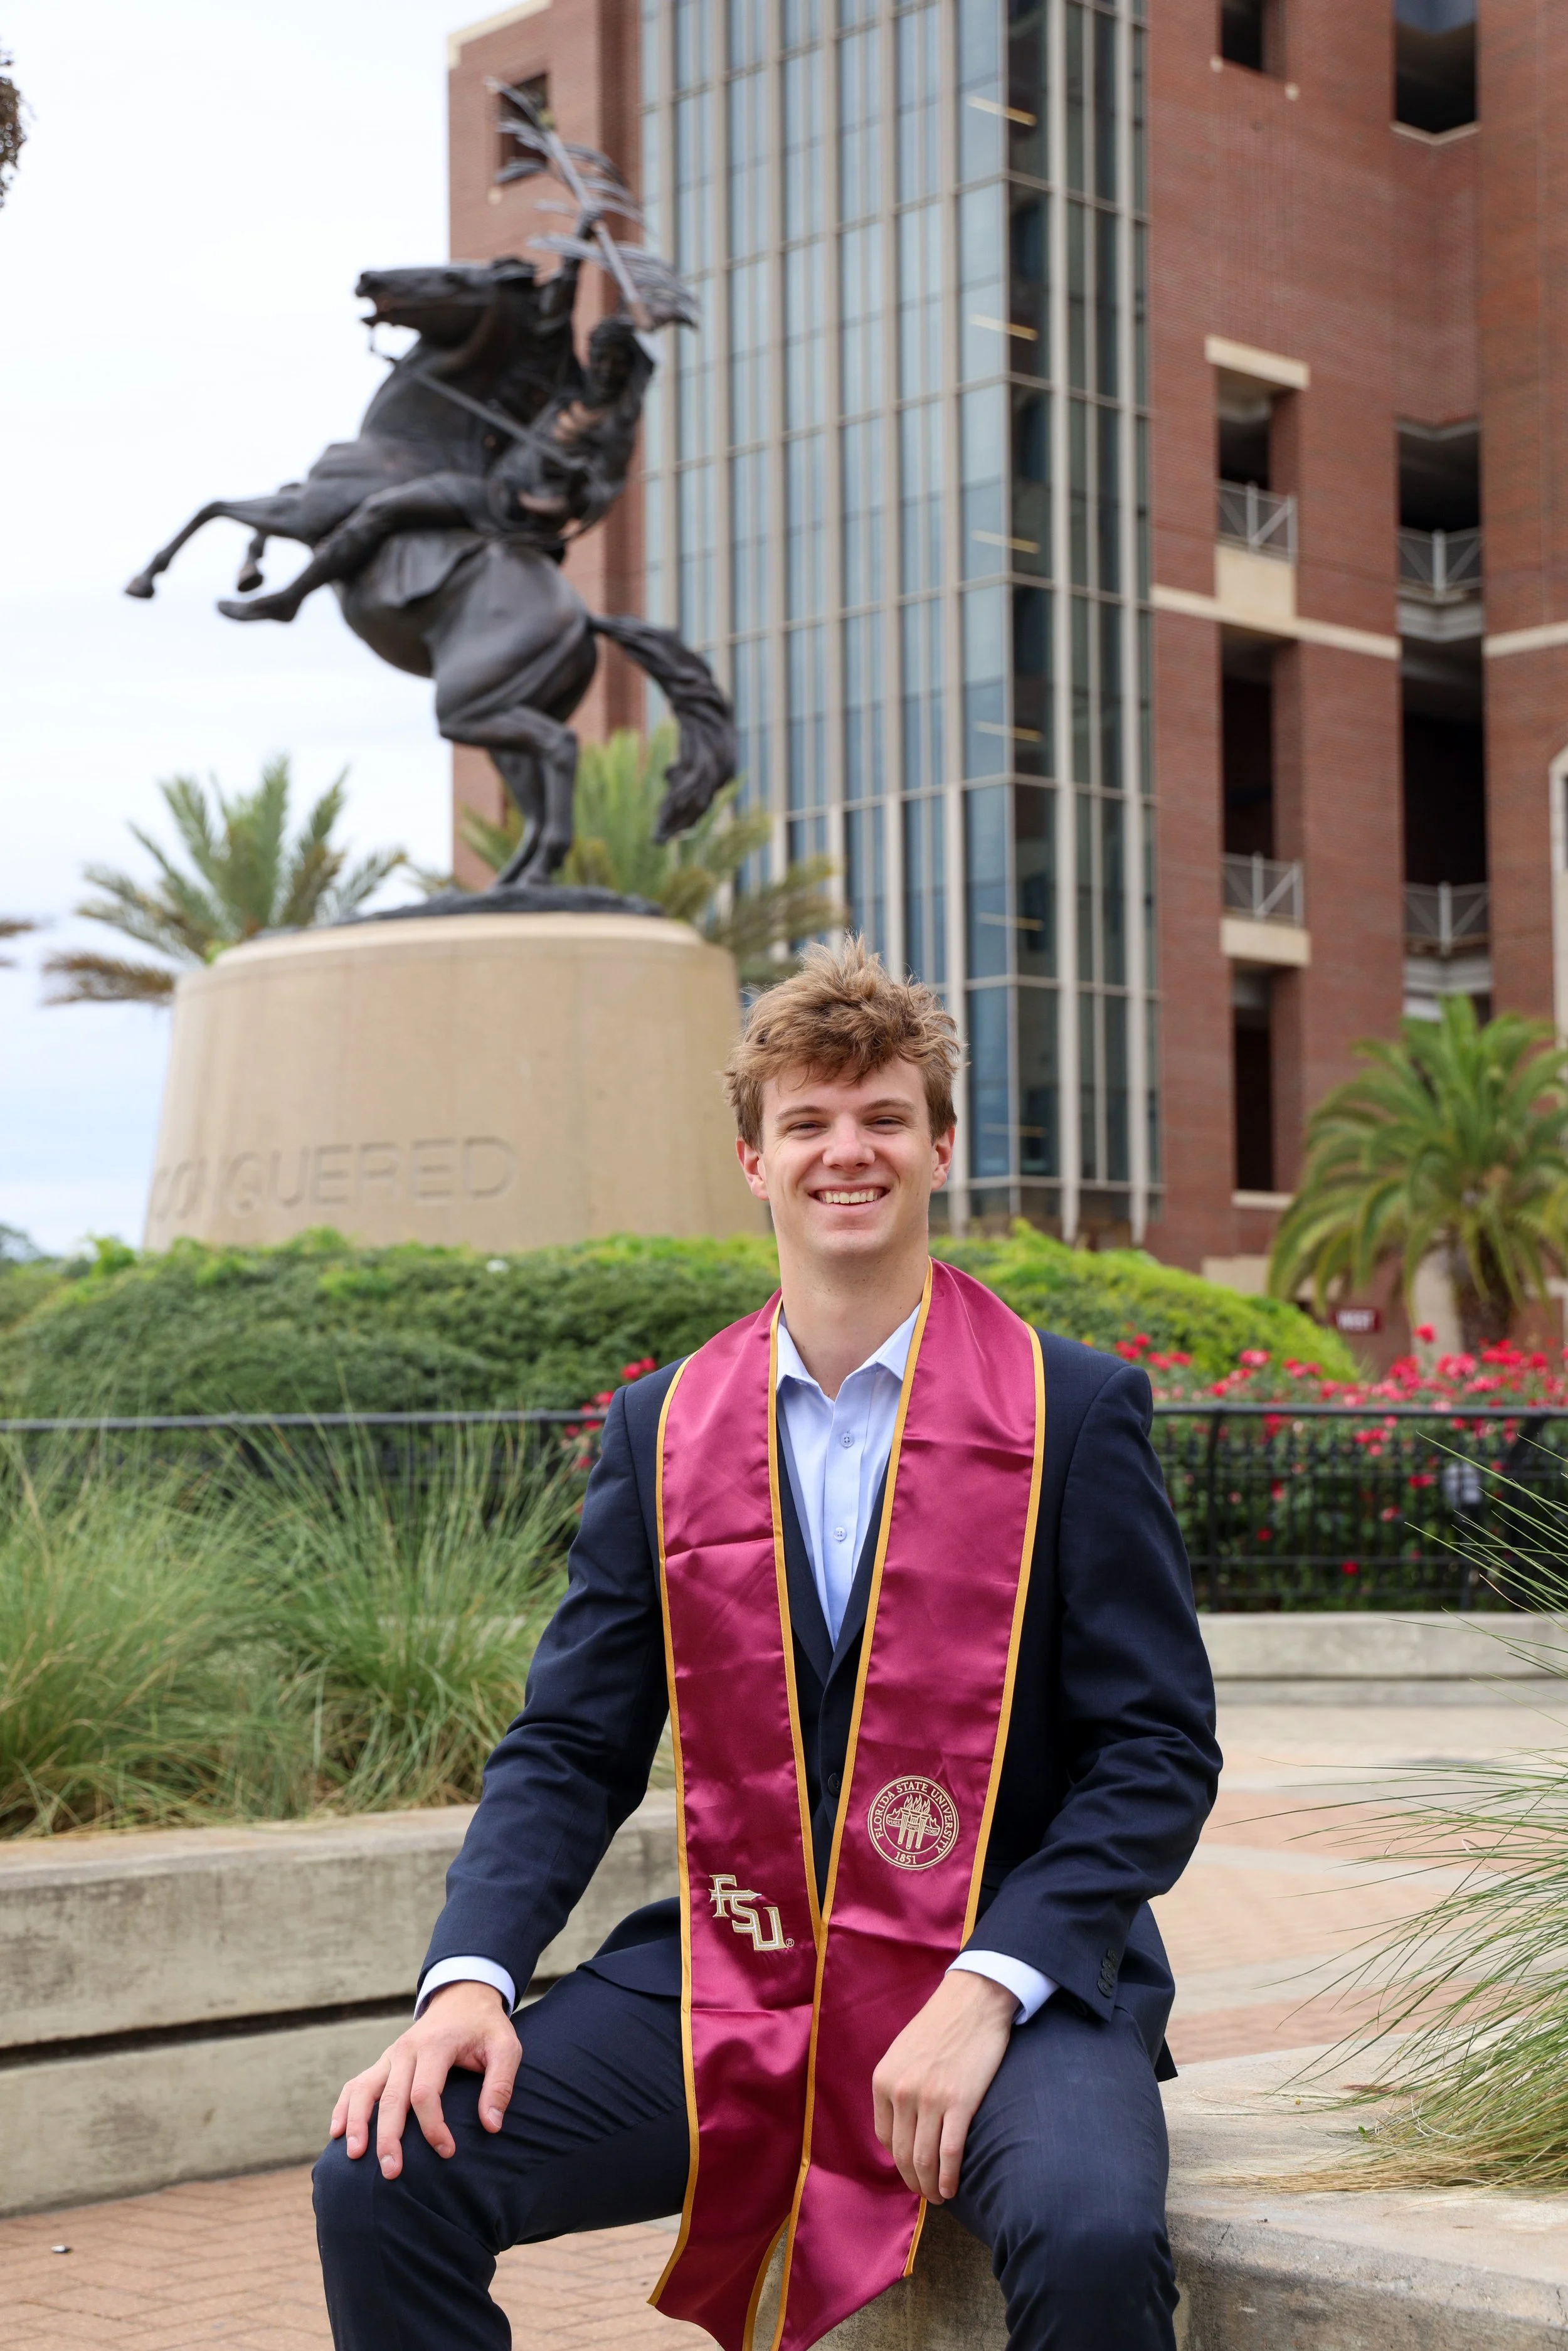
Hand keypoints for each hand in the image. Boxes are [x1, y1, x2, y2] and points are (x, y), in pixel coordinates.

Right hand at [329, 1981, 519, 2178]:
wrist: (463, 1998)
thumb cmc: (485, 2028)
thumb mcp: (505, 2047)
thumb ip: (501, 2084)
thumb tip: (491, 2126)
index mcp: (435, 2045)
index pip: (425, 2093)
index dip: (433, 2126)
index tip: (447, 2152)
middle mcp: (406, 2049)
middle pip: (391, 2098)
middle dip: (388, 2138)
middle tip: (391, 2173)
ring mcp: (391, 2055)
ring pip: (365, 2090)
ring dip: (357, 2123)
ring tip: (354, 2155)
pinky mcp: (384, 2062)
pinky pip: (357, 2083)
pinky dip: (344, 2106)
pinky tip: (337, 2131)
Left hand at [872, 1971, 1016, 2203]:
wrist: (973, 2000)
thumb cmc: (940, 2025)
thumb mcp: (902, 2053)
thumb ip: (896, 2087)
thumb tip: (901, 2127)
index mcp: (883, 2080)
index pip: (885, 2138)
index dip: (898, 2162)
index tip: (911, 2170)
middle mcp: (901, 2092)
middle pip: (903, 2155)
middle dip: (913, 2181)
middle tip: (925, 2194)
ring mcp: (930, 2099)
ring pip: (924, 2160)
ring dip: (930, 2186)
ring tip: (938, 2197)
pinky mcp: (960, 2102)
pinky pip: (950, 2153)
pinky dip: (949, 2178)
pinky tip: (952, 2189)